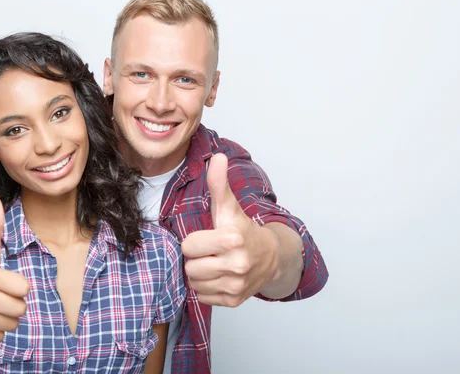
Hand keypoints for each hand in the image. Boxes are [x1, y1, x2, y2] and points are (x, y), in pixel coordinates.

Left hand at [182, 154, 277, 306]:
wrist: (271, 258)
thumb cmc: (243, 230)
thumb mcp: (229, 207)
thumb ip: (219, 184)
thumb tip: (217, 157)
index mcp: (232, 239)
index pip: (188, 246)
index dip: (195, 242)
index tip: (208, 238)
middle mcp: (236, 265)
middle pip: (190, 267)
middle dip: (196, 259)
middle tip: (210, 253)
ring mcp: (235, 285)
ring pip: (195, 283)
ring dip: (200, 275)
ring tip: (214, 264)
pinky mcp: (234, 301)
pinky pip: (203, 297)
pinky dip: (208, 288)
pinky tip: (219, 277)